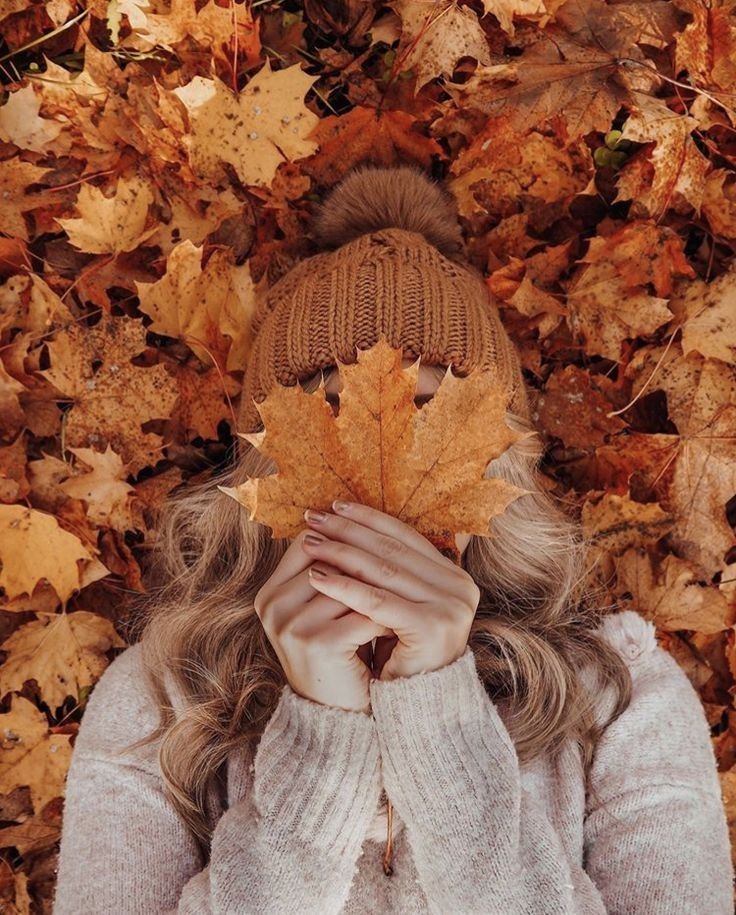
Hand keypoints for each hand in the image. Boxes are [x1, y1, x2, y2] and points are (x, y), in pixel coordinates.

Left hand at [302, 500, 479, 680]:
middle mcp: (460, 587)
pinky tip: (316, 577)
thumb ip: (389, 569)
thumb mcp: (400, 604)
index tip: (335, 507)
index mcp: (455, 576)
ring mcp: (450, 606)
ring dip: (340, 553)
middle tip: (313, 518)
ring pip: (383, 571)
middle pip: (392, 550)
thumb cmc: (401, 656)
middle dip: (349, 531)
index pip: (405, 537)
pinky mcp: (431, 626)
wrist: (417, 712)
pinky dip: (344, 587)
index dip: (368, 519)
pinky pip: (377, 602)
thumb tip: (348, 523)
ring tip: (309, 542)